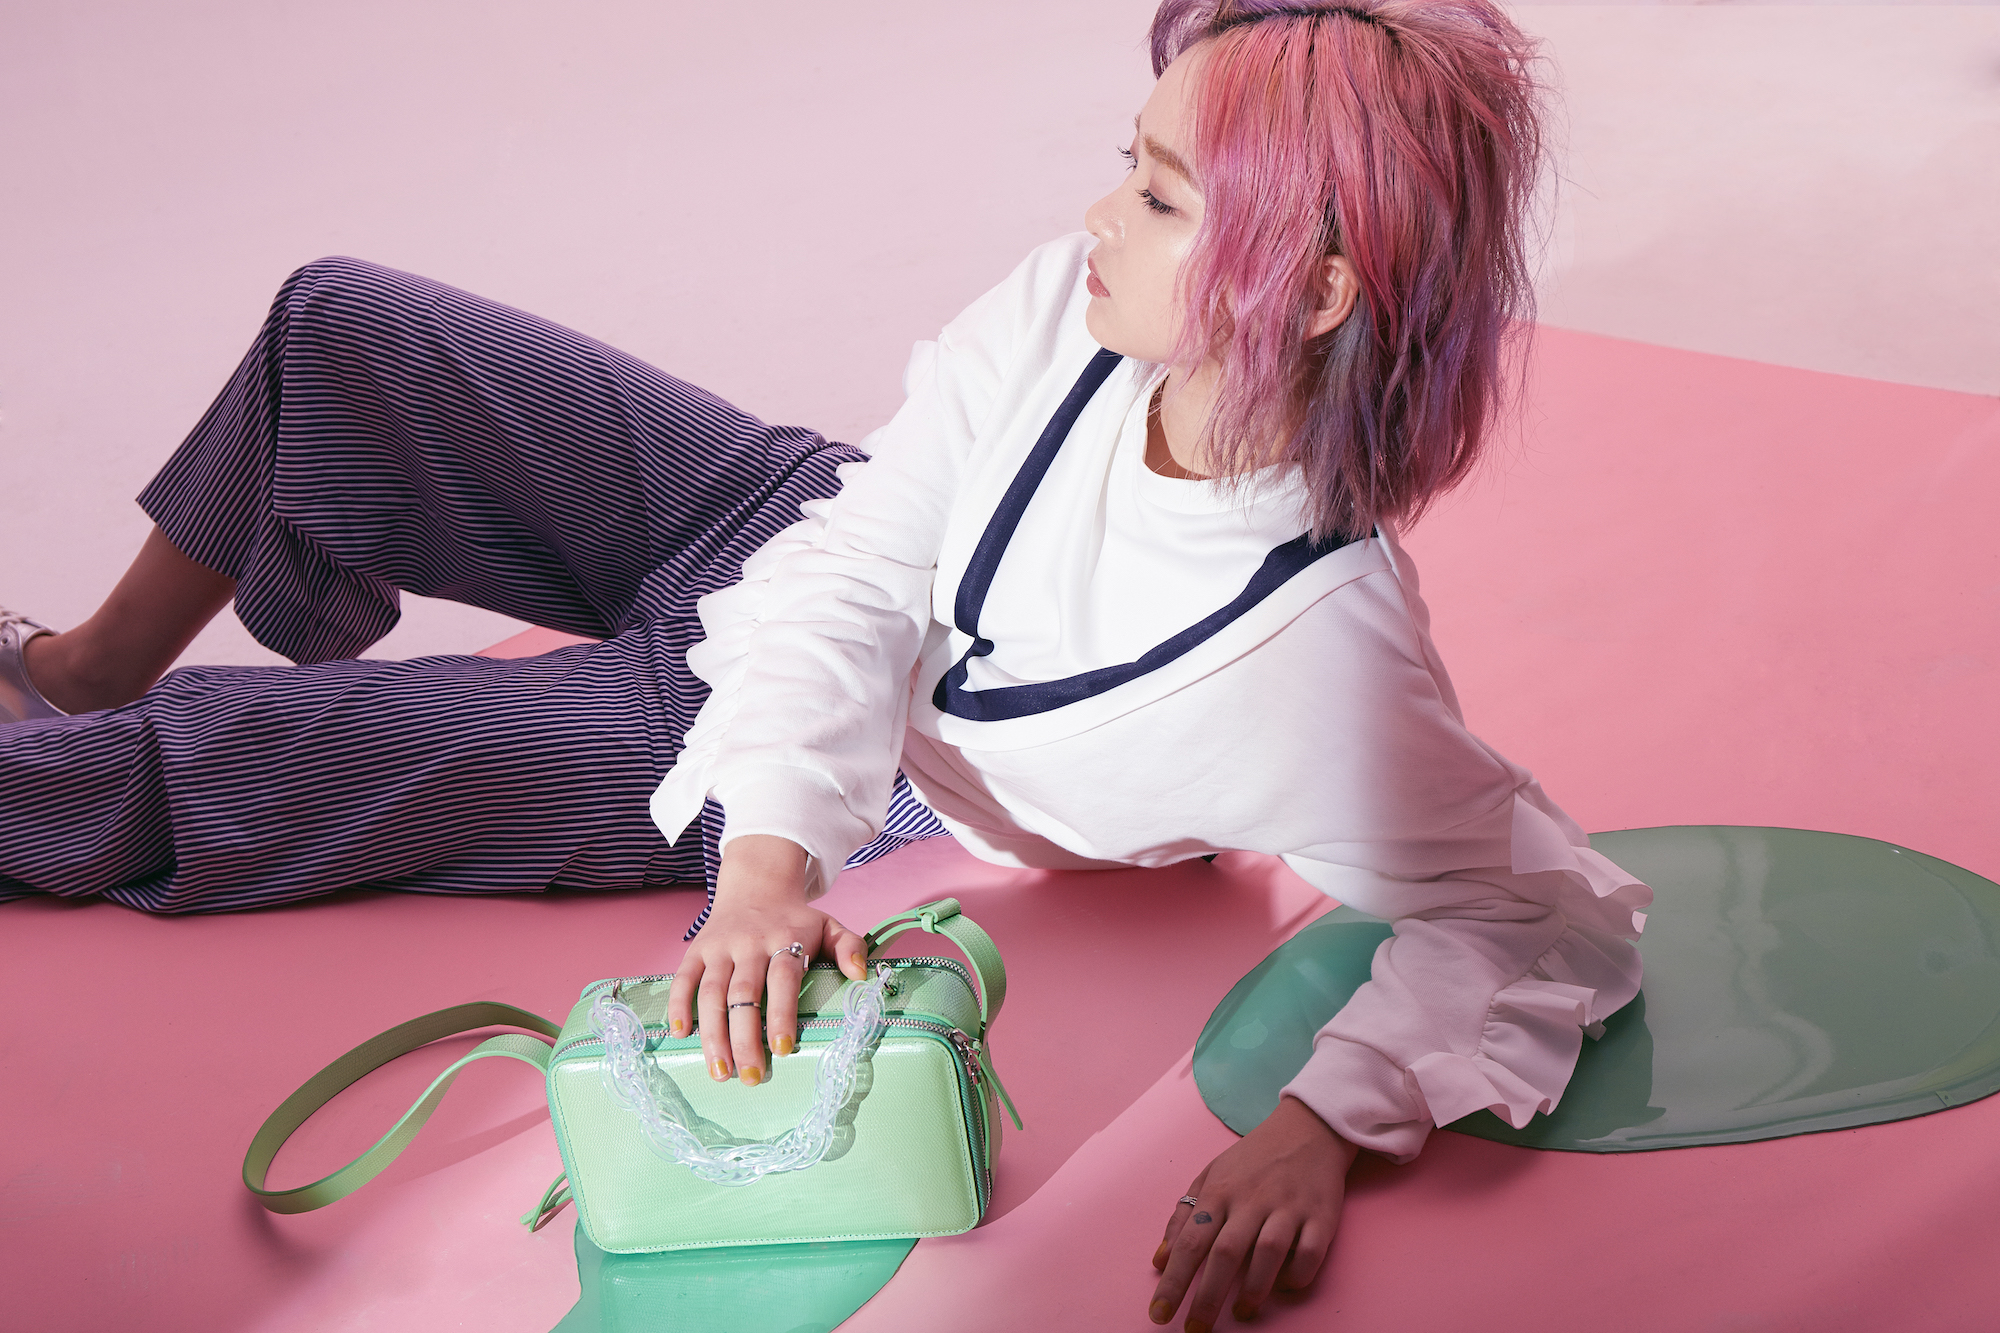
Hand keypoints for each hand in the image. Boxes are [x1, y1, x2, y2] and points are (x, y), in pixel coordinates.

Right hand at [664, 835, 870, 1085]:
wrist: (756, 885)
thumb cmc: (795, 920)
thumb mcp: (830, 926)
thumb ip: (850, 947)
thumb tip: (861, 975)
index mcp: (785, 938)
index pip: (782, 977)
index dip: (781, 1013)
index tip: (782, 1049)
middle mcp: (749, 943)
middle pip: (743, 992)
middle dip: (744, 1037)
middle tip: (750, 1077)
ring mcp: (720, 947)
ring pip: (711, 992)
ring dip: (712, 1033)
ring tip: (720, 1072)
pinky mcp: (696, 950)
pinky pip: (683, 979)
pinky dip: (679, 1005)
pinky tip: (681, 1034)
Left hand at [1149, 1095, 1359, 1330]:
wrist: (1308, 1128)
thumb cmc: (1253, 1160)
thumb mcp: (1210, 1176)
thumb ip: (1183, 1217)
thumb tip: (1159, 1260)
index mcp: (1220, 1192)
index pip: (1191, 1242)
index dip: (1174, 1281)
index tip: (1160, 1313)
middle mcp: (1252, 1200)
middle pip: (1225, 1254)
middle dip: (1207, 1298)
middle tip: (1195, 1330)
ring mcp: (1289, 1207)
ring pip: (1268, 1253)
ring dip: (1252, 1290)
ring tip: (1240, 1314)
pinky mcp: (1322, 1216)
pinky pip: (1310, 1253)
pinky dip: (1296, 1275)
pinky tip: (1283, 1288)